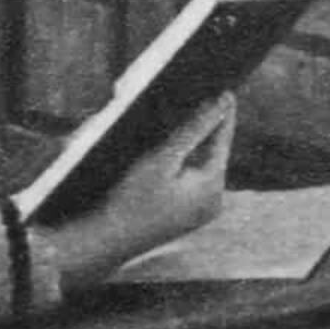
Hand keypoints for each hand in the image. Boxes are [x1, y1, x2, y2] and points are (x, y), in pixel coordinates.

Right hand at [41, 95, 235, 290]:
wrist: (105, 241)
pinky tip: (164, 149)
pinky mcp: (186, 217)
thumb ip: (193, 129)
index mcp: (212, 187)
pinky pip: (188, 181)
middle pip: (211, 152)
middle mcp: (213, 202)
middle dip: (202, 126)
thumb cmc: (128, 198)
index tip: (224, 87)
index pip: (222, 138)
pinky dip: (179, 163)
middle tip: (196, 97)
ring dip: (189, 144)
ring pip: (199, 166)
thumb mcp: (160, 158)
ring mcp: (200, 212)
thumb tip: (219, 103)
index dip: (221, 111)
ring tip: (179, 119)